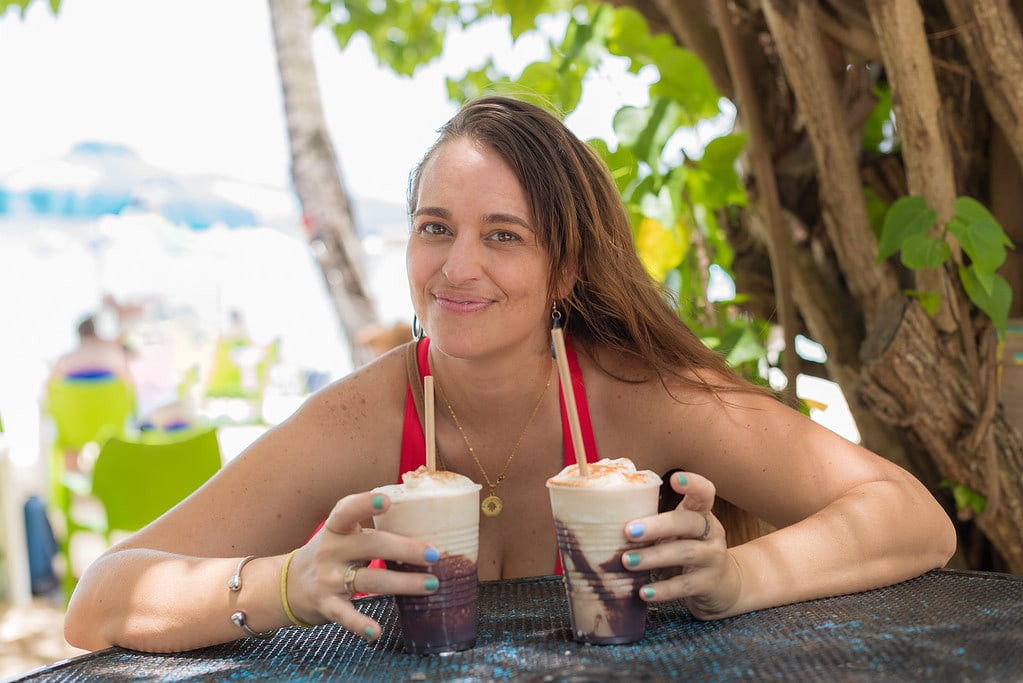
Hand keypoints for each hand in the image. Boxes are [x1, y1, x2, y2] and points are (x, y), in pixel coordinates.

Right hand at [286, 491, 439, 640]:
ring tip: (431, 585)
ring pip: (369, 580)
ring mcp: (329, 579)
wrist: (289, 585)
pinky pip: (346, 615)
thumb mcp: (343, 536)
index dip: (366, 504)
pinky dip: (361, 625)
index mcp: (337, 528)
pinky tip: (377, 632)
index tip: (386, 500)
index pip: (348, 510)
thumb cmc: (331, 554)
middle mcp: (331, 551)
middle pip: (372, 545)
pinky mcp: (327, 605)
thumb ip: (373, 533)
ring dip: (403, 583)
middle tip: (434, 554)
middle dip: (405, 549)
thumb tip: (424, 530)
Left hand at [622, 471, 740, 618]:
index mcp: (701, 513)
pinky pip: (685, 585)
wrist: (723, 586)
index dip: (693, 484)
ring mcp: (713, 558)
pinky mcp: (709, 583)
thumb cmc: (689, 549)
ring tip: (628, 561)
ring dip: (654, 557)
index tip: (674, 479)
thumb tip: (607, 516)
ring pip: (686, 553)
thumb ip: (655, 522)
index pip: (704, 492)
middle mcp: (711, 532)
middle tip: (628, 531)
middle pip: (688, 523)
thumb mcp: (678, 532)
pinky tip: (643, 592)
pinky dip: (663, 589)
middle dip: (658, 526)